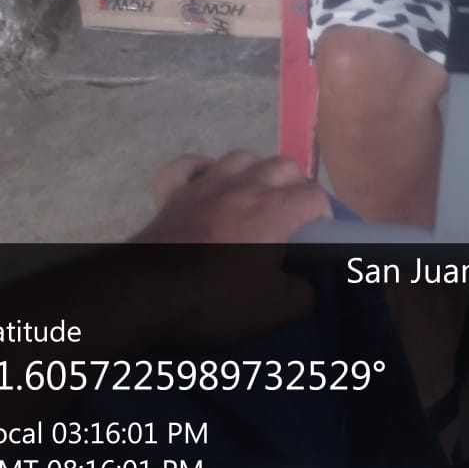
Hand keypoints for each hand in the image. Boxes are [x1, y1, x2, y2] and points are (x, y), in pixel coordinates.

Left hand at [128, 153, 333, 346]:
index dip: (321, 215)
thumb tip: (304, 283)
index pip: (314, 196)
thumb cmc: (214, 300)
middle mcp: (245, 185)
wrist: (147, 294)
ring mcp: (206, 184)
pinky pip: (189, 165)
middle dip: (294, 186)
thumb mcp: (270, 310)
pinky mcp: (173, 192)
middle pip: (283, 166)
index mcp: (274, 210)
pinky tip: (206, 183)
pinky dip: (201, 169)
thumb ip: (299, 294)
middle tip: (289, 216)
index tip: (316, 237)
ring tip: (254, 196)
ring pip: (241, 157)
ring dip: (254, 172)